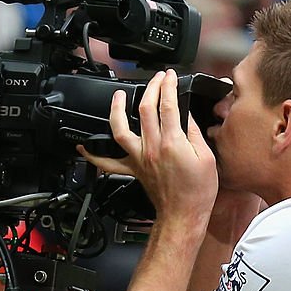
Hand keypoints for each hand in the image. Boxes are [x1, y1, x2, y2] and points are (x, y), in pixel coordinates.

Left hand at [79, 69, 217, 220]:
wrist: (183, 214)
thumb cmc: (197, 191)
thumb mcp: (206, 157)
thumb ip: (193, 133)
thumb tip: (185, 115)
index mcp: (172, 143)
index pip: (168, 105)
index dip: (169, 86)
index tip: (171, 76)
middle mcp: (151, 148)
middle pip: (145, 109)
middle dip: (152, 87)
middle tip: (158, 78)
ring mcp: (139, 158)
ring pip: (120, 129)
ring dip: (117, 109)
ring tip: (119, 96)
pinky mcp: (133, 169)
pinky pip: (108, 163)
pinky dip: (94, 155)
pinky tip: (84, 147)